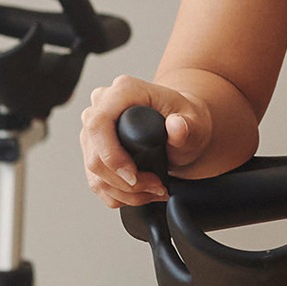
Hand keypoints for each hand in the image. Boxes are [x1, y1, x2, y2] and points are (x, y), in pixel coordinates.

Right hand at [79, 74, 212, 208]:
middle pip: (94, 155)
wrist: (180, 124)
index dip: (111, 156)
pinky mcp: (92, 149)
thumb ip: (187, 126)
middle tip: (155, 186)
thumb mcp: (194, 121)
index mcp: (124, 90)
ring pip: (95, 174)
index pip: (98, 124)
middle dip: (124, 182)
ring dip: (124, 192)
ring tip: (154, 190)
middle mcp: (102, 105)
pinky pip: (96, 181)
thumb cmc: (184, 117)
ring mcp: (93, 128)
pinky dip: (118, 195)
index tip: (134, 176)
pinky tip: (142, 192)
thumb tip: (176, 125)